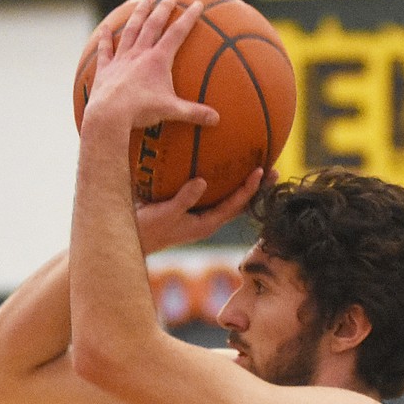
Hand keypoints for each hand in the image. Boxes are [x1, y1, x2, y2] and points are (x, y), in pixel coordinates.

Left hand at [83, 0, 219, 132]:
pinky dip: (104, 39)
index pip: (177, 32)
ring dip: (138, 14)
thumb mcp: (171, 111)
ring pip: (130, 30)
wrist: (109, 115)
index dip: (189, 17)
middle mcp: (139, 53)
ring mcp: (121, 59)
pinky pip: (105, 50)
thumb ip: (194, 113)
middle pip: (153, 24)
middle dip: (164, 7)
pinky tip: (104, 28)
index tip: (198, 3)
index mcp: (158, 59)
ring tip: (144, 1)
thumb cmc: (141, 111)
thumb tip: (216, 120)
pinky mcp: (105, 70)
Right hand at [137, 167, 275, 254]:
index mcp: (205, 225)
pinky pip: (210, 193)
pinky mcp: (188, 209)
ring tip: (257, 165)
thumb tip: (202, 181)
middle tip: (275, 170)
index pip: (235, 206)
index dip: (250, 189)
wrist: (128, 240)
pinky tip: (219, 163)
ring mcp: (198, 216)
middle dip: (256, 188)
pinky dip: (219, 180)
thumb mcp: (164, 214)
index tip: (263, 171)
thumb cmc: (145, 230)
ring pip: (226, 198)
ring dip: (241, 183)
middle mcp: (206, 221)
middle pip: (238, 203)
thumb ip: (183, 199)